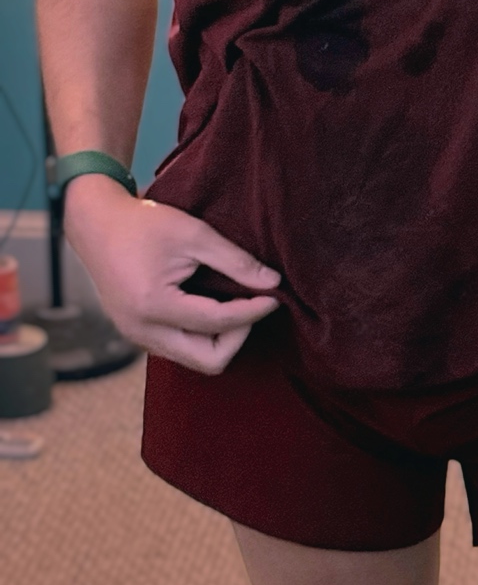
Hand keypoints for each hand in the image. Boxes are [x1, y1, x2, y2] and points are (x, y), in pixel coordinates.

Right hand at [62, 175, 281, 373]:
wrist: (96, 224)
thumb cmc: (143, 223)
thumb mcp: (194, 234)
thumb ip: (235, 260)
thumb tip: (272, 282)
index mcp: (154, 306)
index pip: (218, 323)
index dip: (253, 312)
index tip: (274, 297)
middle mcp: (142, 330)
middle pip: (208, 361)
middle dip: (238, 337)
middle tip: (252, 305)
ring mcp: (136, 336)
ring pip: (193, 360)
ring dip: (220, 339)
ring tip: (235, 304)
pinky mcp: (135, 334)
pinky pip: (178, 349)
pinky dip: (201, 336)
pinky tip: (212, 307)